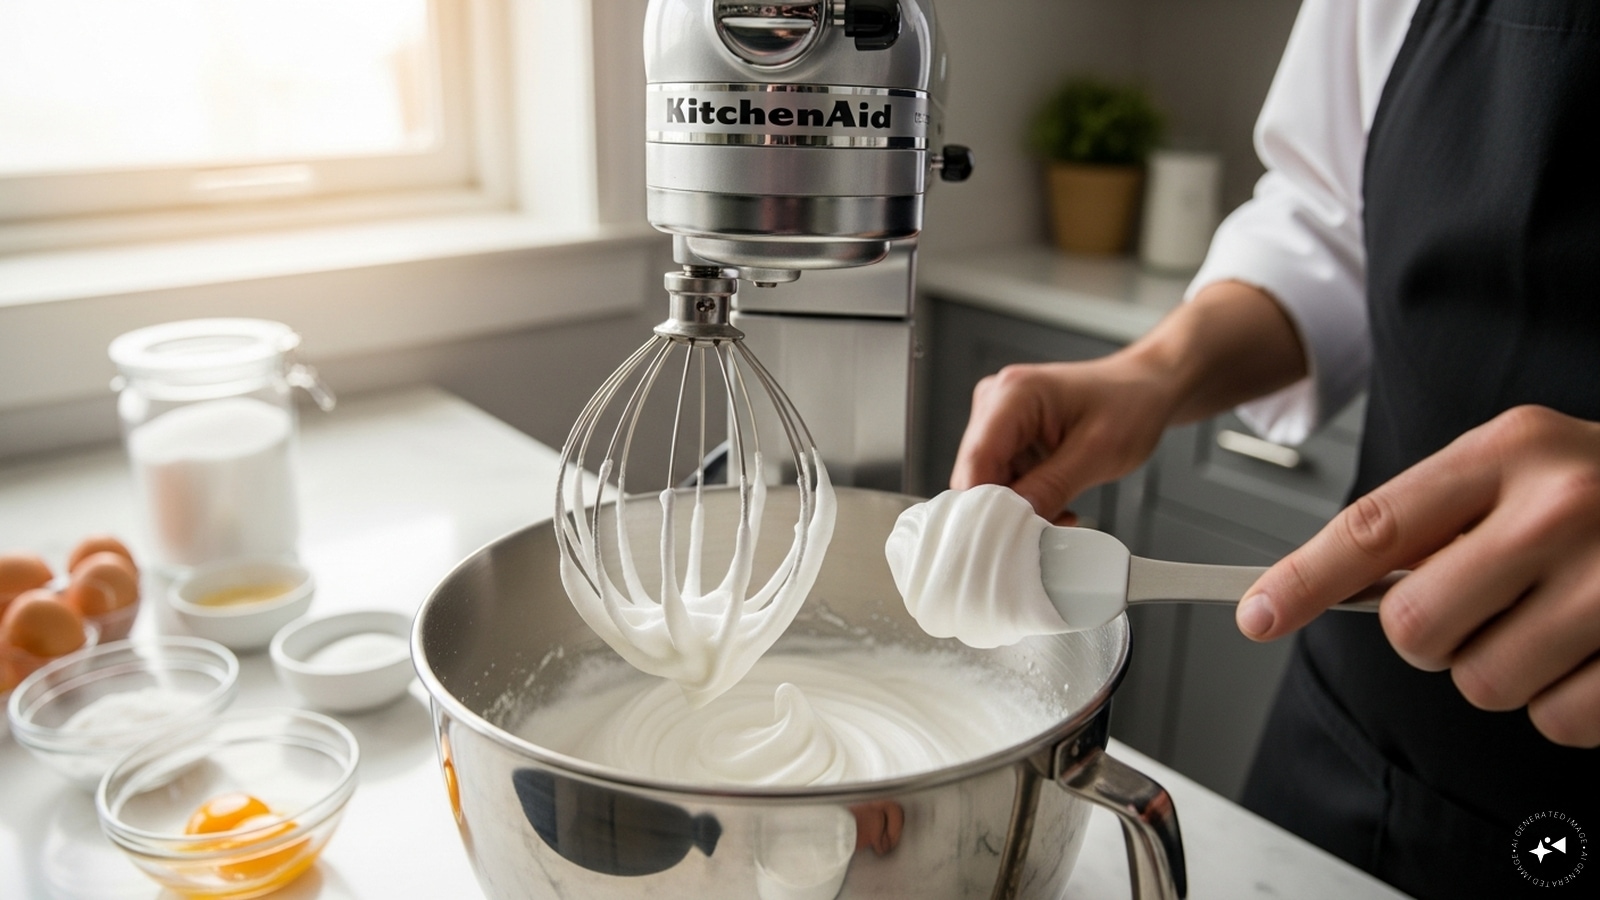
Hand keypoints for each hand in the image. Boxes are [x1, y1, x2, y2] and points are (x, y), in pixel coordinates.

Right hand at [950, 280, 1307, 521]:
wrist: (1146, 387)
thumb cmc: (1130, 403)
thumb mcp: (1098, 452)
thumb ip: (1050, 488)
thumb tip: (1013, 524)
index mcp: (1012, 394)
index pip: (976, 462)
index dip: (984, 508)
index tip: (1005, 541)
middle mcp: (995, 401)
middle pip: (975, 475)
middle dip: (1005, 510)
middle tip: (1047, 529)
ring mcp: (997, 418)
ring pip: (986, 482)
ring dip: (1017, 507)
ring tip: (1060, 509)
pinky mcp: (1007, 434)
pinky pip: (1001, 478)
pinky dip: (1024, 498)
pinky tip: (1054, 499)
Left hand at [1237, 405, 1599, 747]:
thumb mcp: (1516, 465)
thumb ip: (1432, 515)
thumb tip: (1325, 586)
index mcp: (1510, 450)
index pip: (1375, 525)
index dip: (1301, 578)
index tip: (1254, 615)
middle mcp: (1562, 507)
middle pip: (1415, 628)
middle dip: (1430, 633)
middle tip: (1478, 604)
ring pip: (1481, 682)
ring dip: (1501, 667)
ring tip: (1551, 617)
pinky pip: (1557, 721)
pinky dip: (1564, 701)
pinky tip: (1593, 649)